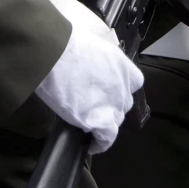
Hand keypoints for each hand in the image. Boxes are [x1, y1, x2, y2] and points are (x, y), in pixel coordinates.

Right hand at [36, 23, 144, 152]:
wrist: (53, 54)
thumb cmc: (64, 43)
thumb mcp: (89, 42)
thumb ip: (95, 57)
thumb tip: (86, 61)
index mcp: (122, 65)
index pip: (135, 82)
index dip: (123, 88)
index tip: (110, 91)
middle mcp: (123, 85)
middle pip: (124, 103)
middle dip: (111, 106)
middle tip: (93, 107)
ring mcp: (113, 103)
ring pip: (116, 120)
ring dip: (105, 124)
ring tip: (90, 127)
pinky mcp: (99, 120)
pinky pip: (106, 138)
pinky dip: (100, 143)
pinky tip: (92, 145)